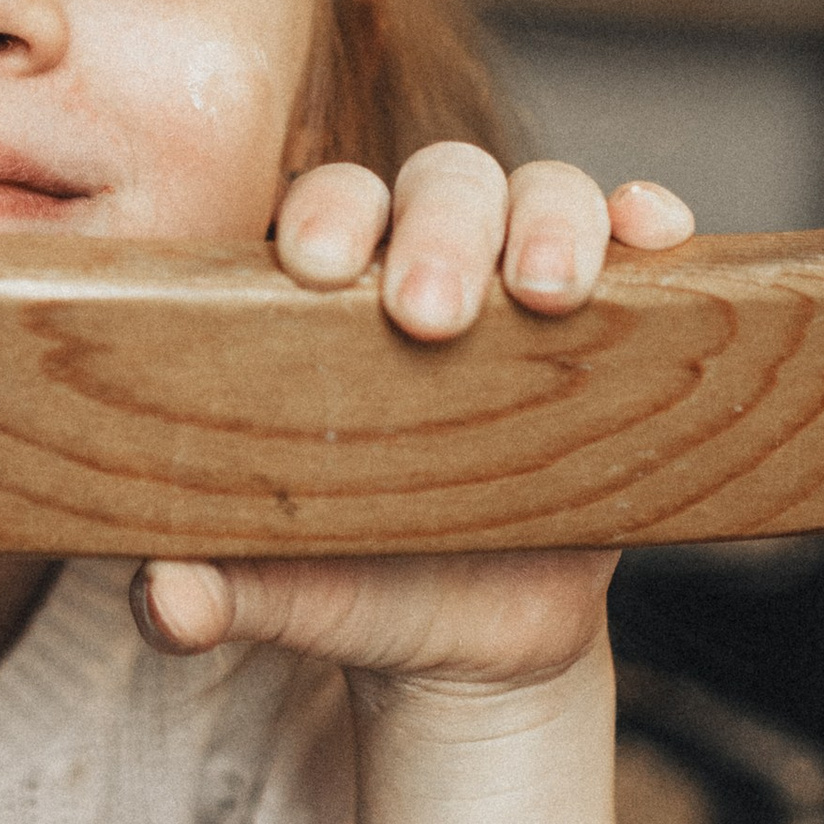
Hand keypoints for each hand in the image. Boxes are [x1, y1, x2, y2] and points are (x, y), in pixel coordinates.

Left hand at [141, 146, 695, 697]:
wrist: (473, 638)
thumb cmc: (355, 577)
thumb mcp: (287, 589)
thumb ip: (219, 589)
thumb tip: (169, 601)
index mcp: (333, 299)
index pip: (329, 208)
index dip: (326, 213)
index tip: (314, 264)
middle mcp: (434, 267)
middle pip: (443, 185)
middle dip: (440, 231)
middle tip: (431, 315)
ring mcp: (532, 291)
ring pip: (547, 193)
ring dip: (553, 221)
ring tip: (546, 293)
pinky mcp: (623, 329)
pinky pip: (641, 246)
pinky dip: (646, 219)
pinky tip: (654, 231)